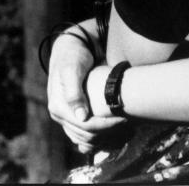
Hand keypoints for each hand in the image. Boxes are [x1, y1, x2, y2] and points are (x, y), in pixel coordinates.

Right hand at [47, 33, 125, 152]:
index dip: (107, 126)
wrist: (72, 48)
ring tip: (127, 132)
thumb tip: (81, 117)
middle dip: (109, 134)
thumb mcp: (72, 69)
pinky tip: (116, 136)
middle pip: (87, 136)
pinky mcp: (74, 117)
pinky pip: (86, 136)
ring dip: (106, 139)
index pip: (86, 126)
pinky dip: (101, 139)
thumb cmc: (74, 55)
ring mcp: (66, 118)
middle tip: (130, 127)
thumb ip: (74, 92)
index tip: (125, 119)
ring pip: (86, 140)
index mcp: (58, 107)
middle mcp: (60, 115)